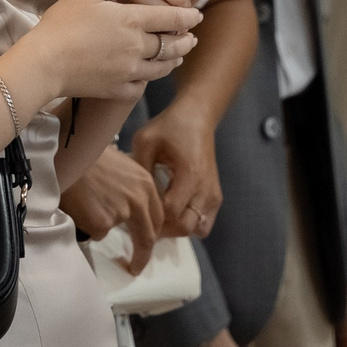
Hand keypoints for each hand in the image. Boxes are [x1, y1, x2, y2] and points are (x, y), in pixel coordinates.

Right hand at [12, 0, 200, 100]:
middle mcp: (138, 47)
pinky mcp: (118, 89)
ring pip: (163, 67)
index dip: (188, 17)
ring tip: (178, 56)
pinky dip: (149, 78)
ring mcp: (130, 71)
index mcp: (132, 21)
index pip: (173, 18)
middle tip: (191, 37)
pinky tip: (149, 74)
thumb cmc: (62, 23)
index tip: (196, 15)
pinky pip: (142, 86)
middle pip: (174, 45)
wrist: (43, 64)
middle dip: (186, 40)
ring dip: (174, 59)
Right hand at [60, 147, 162, 272]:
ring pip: (113, 229)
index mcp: (146, 183)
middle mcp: (139, 200)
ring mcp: (120, 213)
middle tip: (136, 266)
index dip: (154, 233)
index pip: (158, 217)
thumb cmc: (88, 156)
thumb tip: (131, 205)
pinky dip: (86, 223)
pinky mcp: (102, 224)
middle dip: (143, 255)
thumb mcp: (121, 165)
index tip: (149, 244)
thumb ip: (132, 187)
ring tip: (86, 201)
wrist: (65, 155)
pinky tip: (79, 204)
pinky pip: (94, 231)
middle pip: (147, 236)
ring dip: (101, 222)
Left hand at [131, 103, 223, 237]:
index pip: (171, 212)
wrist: (197, 116)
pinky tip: (174, 210)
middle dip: (164, 228)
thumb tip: (131, 197)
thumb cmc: (170, 126)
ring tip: (161, 214)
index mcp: (190, 174)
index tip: (137, 211)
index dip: (152, 217)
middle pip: (185, 227)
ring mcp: (213, 194)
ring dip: (177, 228)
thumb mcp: (145, 140)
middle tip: (146, 217)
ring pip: (197, 230)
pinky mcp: (216, 195)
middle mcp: (206, 188)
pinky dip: (190, 223)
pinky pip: (204, 223)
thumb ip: (139, 169)